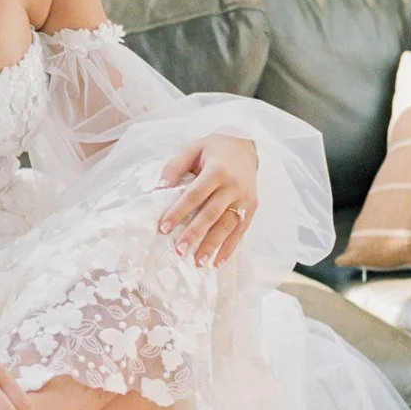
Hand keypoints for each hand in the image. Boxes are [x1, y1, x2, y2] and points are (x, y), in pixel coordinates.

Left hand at [156, 134, 258, 266]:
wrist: (246, 147)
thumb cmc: (215, 150)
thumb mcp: (193, 148)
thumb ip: (175, 166)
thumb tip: (158, 188)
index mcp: (217, 170)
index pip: (195, 194)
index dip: (179, 211)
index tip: (164, 227)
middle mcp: (233, 186)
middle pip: (211, 213)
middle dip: (195, 233)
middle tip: (180, 251)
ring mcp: (245, 199)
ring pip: (227, 226)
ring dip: (212, 245)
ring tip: (198, 262)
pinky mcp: (252, 208)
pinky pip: (240, 231)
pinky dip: (230, 248)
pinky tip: (217, 262)